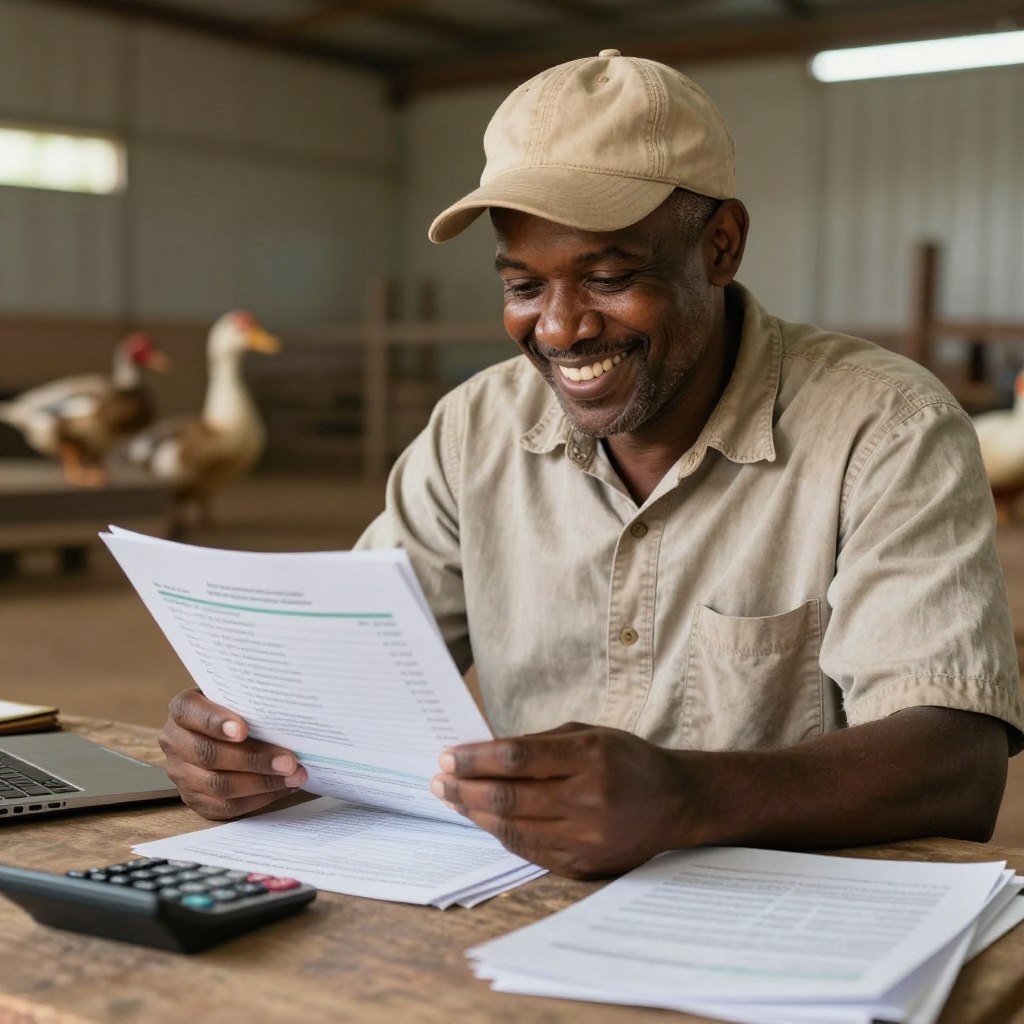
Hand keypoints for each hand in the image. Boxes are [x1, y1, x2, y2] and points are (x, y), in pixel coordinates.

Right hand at [158, 688, 307, 819]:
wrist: (217, 732)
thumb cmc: (234, 709)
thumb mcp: (235, 697)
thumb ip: (248, 702)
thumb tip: (286, 714)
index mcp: (182, 710)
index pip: (190, 712)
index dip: (215, 722)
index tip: (243, 730)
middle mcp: (175, 742)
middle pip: (208, 755)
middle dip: (253, 760)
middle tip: (288, 761)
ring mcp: (181, 774)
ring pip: (218, 786)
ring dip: (262, 783)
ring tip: (294, 777)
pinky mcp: (194, 799)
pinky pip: (226, 806)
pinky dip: (258, 799)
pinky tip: (282, 789)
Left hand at [430, 722, 701, 878]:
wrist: (677, 803)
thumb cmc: (627, 760)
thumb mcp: (589, 734)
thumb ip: (539, 744)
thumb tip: (484, 753)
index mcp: (590, 757)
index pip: (518, 759)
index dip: (476, 758)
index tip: (448, 756)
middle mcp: (588, 799)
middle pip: (509, 796)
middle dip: (464, 787)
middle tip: (438, 779)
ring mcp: (586, 837)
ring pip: (513, 828)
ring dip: (474, 813)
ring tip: (451, 798)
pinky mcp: (584, 865)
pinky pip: (528, 851)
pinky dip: (500, 834)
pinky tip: (482, 819)